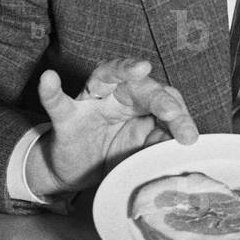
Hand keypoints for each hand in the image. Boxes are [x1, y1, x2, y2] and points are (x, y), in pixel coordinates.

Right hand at [26, 57, 198, 198]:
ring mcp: (92, 102)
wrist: (77, 171)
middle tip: (172, 112)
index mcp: (141, 102)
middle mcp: (118, 94)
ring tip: (139, 68)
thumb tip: (181, 143)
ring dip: (123, 71)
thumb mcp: (140, 150)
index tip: (189, 137)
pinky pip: (58, 103)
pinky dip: (52, 91)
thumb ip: (158, 141)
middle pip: (142, 85)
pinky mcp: (67, 118)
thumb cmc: (114, 152)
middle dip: (160, 98)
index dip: (180, 116)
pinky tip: (49, 79)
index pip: (166, 99)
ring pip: (105, 76)